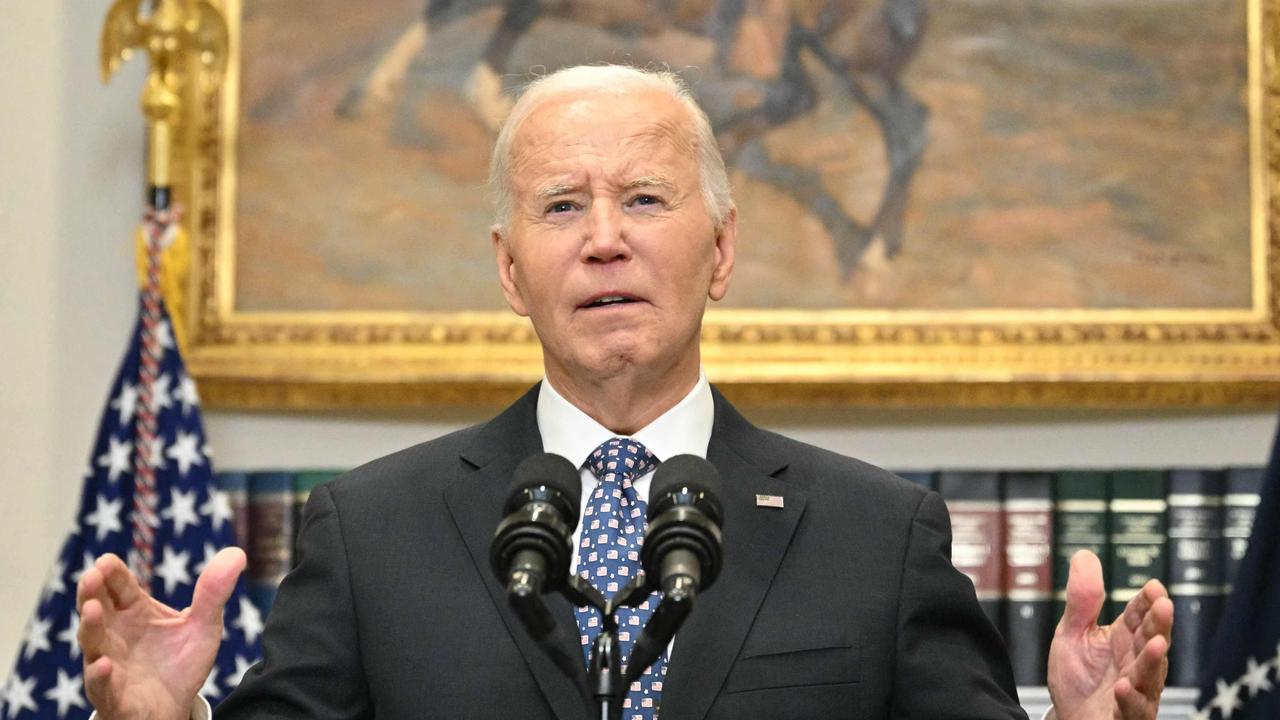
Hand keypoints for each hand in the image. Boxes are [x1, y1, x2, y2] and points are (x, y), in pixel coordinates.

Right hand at [76, 549, 245, 719]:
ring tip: (92, 609)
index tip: (106, 560)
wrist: (175, 706)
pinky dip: (99, 675)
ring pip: (93, 643)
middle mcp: (114, 634)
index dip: (112, 573)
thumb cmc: (180, 662)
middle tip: (90, 576)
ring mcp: (109, 663)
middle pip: (97, 608)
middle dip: (91, 592)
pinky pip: (101, 685)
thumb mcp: (203, 625)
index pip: (120, 587)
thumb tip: (238, 553)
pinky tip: (104, 665)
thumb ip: (213, 592)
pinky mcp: (111, 694)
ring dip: (90, 626)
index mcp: (134, 611)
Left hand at [1047, 550, 1172, 719]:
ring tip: (1155, 643)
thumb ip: (1082, 600)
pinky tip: (1125, 686)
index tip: (1154, 587)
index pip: (1139, 616)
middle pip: (1151, 641)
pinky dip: (1131, 699)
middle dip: (1159, 624)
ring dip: (1153, 660)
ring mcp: (1137, 692)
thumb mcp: (1072, 633)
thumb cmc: (1078, 677)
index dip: (1147, 602)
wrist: (1070, 717)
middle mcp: (1136, 663)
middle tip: (1163, 606)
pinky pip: (1133, 710)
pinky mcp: (1127, 717)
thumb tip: (1084, 555)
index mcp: (1125, 639)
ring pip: (1150, 676)